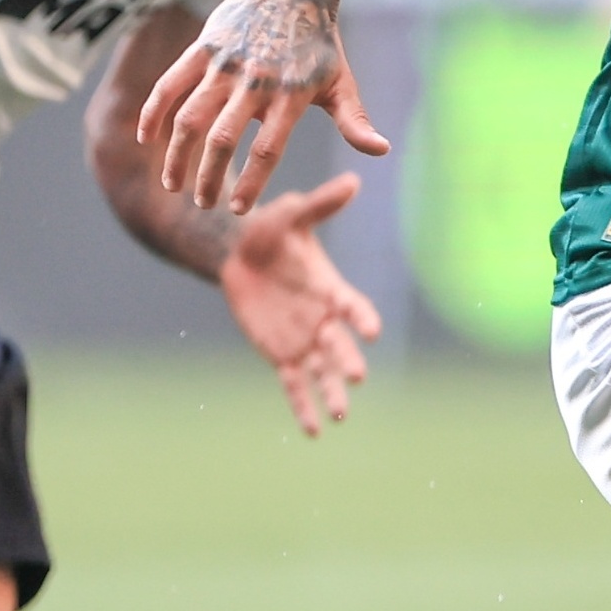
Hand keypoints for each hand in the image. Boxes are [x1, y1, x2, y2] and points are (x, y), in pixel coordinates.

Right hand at [135, 0, 390, 212]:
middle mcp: (255, 82)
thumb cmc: (318, 44)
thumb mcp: (341, 82)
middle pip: (225, 139)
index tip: (238, 209)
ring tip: (174, 184)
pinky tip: (146, 139)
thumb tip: (380, 152)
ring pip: (192, 116)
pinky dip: (154, 112)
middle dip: (210, 177)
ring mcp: (225, 65)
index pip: (267, 149)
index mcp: (290, 96)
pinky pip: (171, 84)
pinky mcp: (203, 49)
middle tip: (204, 203)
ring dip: (178, 154)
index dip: (252, 182)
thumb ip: (354, 121)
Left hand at [217, 170, 382, 434]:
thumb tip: (352, 179)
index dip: (360, 317)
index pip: (351, 306)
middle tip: (355, 377)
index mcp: (330, 288)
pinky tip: (314, 432)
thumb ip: (319, 205)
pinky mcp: (282, 355)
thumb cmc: (270, 232)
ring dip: (331, 393)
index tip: (370, 330)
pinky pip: (294, 385)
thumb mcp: (291, 216)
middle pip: (338, 345)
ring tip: (342, 416)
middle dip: (346, 361)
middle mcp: (323, 320)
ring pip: (320, 371)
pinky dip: (303, 407)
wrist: (240, 254)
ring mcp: (304, 340)